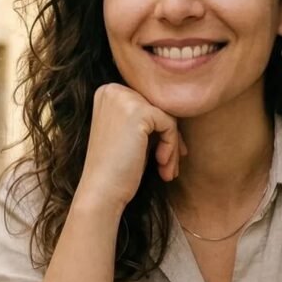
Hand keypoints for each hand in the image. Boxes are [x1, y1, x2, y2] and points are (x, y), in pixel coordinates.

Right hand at [73, 84, 184, 215]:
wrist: (101, 191)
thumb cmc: (116, 168)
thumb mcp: (130, 134)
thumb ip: (146, 117)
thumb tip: (180, 108)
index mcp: (107, 92)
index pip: (148, 104)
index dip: (160, 130)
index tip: (164, 155)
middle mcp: (113, 90)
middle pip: (158, 108)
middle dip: (169, 138)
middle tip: (170, 166)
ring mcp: (124, 98)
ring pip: (167, 116)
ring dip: (173, 146)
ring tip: (168, 170)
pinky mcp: (138, 112)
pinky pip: (169, 124)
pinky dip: (171, 146)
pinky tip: (161, 165)